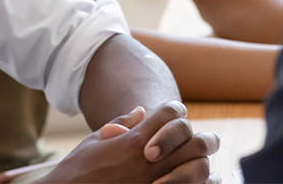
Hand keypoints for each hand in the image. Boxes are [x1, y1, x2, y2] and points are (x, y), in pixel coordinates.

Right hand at [39, 101, 219, 182]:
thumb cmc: (78, 172)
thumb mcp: (95, 141)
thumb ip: (122, 124)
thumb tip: (141, 111)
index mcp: (135, 140)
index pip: (170, 112)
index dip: (175, 110)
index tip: (175, 116)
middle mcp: (149, 161)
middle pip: (193, 139)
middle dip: (199, 138)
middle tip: (203, 141)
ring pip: (198, 168)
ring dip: (203, 164)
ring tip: (204, 164)